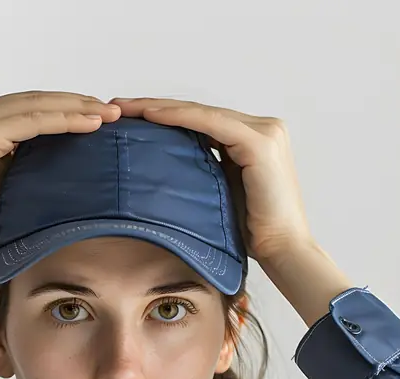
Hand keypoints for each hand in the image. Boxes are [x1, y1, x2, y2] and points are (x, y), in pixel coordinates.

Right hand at [0, 91, 120, 256]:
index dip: (63, 108)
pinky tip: (90, 125)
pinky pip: (32, 122)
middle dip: (76, 103)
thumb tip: (54, 161)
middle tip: (112, 110)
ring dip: (77, 109)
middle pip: (35, 100)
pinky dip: (64, 121)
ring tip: (109, 114)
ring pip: (37, 106)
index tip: (96, 116)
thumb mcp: (0, 183)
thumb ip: (19, 163)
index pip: (27, 107)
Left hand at [108, 97, 314, 263]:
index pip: (202, 121)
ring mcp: (264, 132)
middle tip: (116, 106)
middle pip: (199, 112)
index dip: (165, 116)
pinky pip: (211, 124)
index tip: (129, 117)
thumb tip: (165, 170)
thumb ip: (204, 173)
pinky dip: (179, 118)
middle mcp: (262, 128)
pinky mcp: (260, 143)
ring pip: (202, 113)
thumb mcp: (220, 196)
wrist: (283, 252)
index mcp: (254, 139)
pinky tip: (151, 115)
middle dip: (156, 107)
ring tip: (125, 107)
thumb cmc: (252, 235)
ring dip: (160, 108)